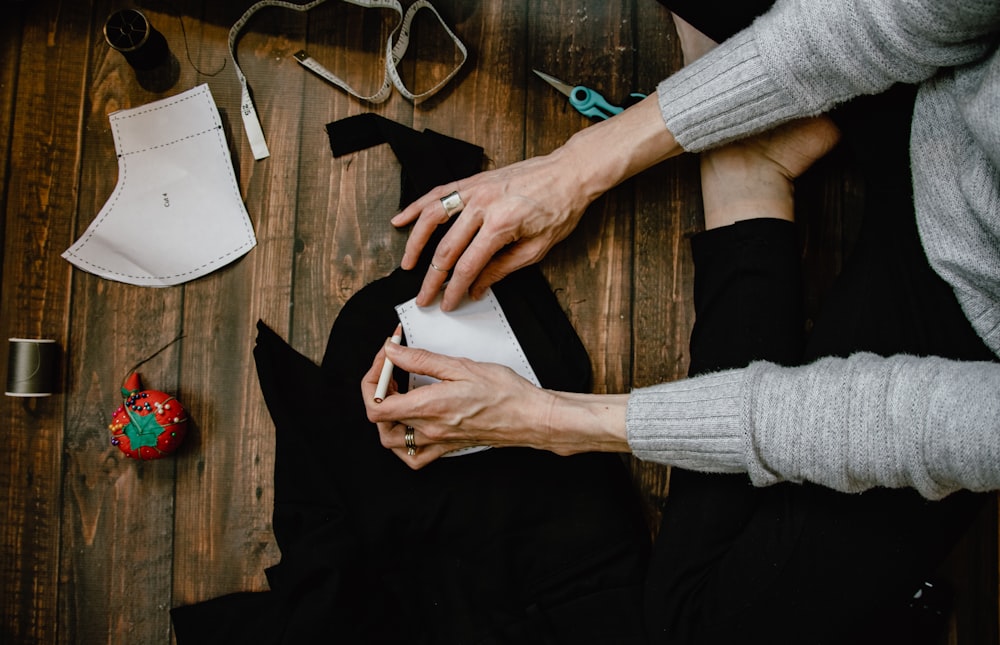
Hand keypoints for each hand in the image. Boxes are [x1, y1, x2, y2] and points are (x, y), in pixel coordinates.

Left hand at [361, 338, 630, 468]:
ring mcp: (438, 441)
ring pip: (392, 441)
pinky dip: (404, 442)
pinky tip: (411, 423)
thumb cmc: (505, 392)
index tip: (388, 357)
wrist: (531, 417)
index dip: (373, 378)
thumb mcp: (462, 366)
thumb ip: (422, 360)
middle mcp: (430, 428)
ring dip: (386, 418)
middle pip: (380, 420)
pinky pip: (414, 456)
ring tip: (398, 395)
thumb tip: (393, 352)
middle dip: (377, 391)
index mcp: (430, 406)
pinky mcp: (448, 447)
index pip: (377, 403)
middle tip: (392, 370)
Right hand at [392, 149, 594, 310]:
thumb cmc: (559, 208)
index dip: (454, 289)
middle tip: (423, 296)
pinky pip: (438, 193)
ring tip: (407, 264)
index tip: (447, 303)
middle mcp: (483, 205)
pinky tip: (402, 219)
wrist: (569, 172)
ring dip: (415, 243)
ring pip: (432, 217)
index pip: (468, 266)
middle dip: (432, 277)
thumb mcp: (537, 248)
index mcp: (501, 225)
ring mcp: (475, 190)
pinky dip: (418, 207)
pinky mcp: (473, 181)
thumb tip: (478, 287)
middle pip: (446, 248)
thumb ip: (503, 268)